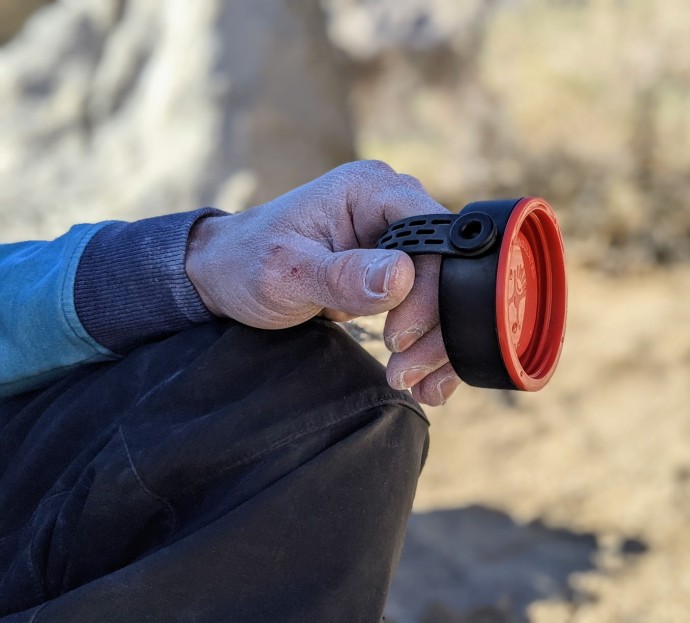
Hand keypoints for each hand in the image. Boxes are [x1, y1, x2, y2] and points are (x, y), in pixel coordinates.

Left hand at [185, 160, 461, 405]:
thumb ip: (342, 274)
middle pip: (447, 268)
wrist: (227, 277)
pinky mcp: (398, 271)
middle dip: (435, 327)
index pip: (431, 235)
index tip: (398, 336)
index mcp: (372, 190)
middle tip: (406, 371)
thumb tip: (401, 276)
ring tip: (414, 384)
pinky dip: (432, 346)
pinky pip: (432, 308)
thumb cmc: (246, 262)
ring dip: (438, 344)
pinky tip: (425, 382)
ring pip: (447, 294)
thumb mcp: (286, 271)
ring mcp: (399, 240)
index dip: (430, 289)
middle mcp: (394, 208)